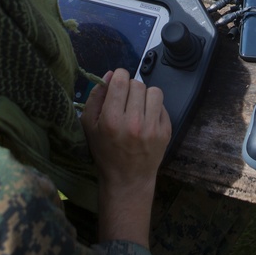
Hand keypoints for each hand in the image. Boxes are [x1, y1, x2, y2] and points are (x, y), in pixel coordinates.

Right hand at [81, 68, 170, 246]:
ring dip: (145, 96)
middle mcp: (133, 122)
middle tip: (125, 101)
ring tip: (138, 107)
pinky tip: (146, 119)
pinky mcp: (166, 132)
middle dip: (130, 88)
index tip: (117, 83)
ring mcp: (152, 128)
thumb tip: (110, 74)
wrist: (127, 179)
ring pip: (154, 91)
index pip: (120, 81)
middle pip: (137, 84)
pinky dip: (154, 108)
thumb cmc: (105, 152)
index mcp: (111, 120)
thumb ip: (95, 97)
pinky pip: (163, 106)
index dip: (118, 76)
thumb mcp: (89, 126)